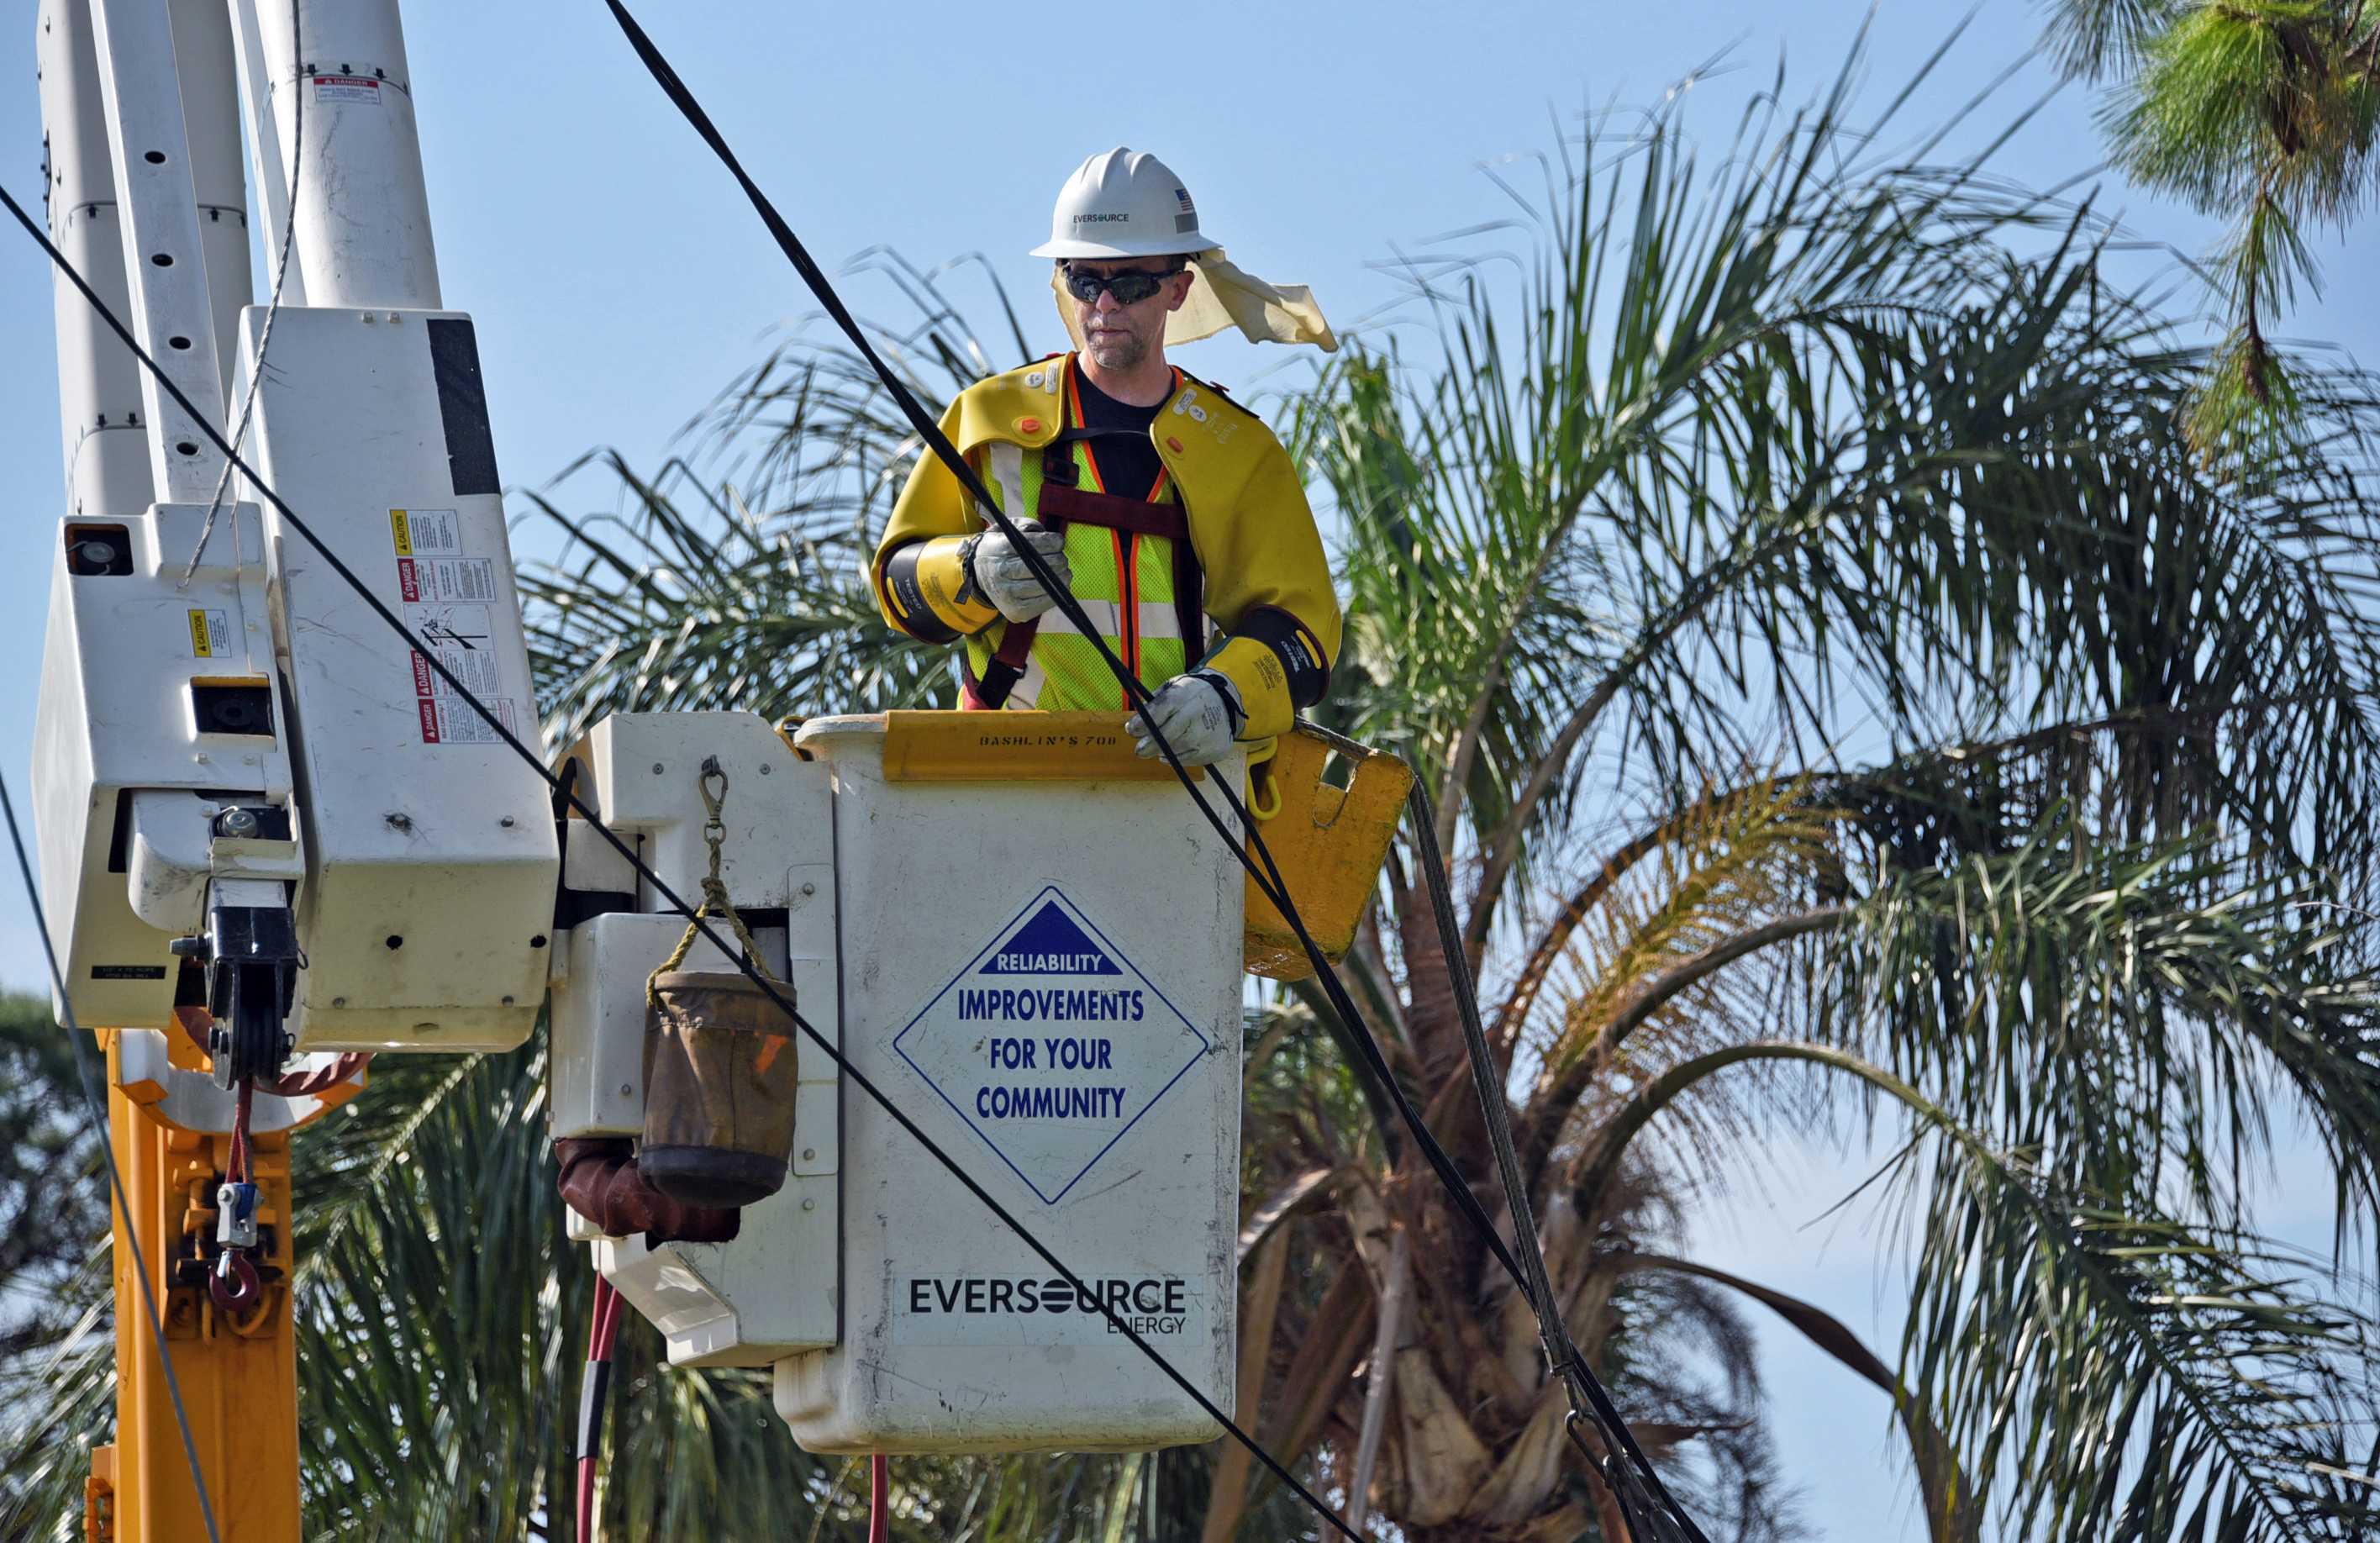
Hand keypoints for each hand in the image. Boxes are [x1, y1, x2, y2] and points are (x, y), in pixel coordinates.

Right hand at [962, 522, 1071, 622]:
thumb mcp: (1008, 530)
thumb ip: (1026, 526)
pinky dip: (1056, 594)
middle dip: (1058, 561)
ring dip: (1061, 578)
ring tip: (1064, 572)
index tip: (1059, 541)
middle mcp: (999, 573)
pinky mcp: (1015, 612)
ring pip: (1044, 586)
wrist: (981, 575)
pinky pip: (1043, 604)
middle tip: (1062, 558)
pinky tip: (1058, 586)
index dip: (1050, 542)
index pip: (1029, 545)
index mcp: (997, 550)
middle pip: (1039, 567)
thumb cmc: (1001, 549)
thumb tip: (1042, 533)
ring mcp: (1006, 595)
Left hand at [1126, 670, 1243, 766]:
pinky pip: (1190, 759)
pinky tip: (1176, 749)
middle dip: (1151, 745)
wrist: (1227, 701)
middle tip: (1140, 750)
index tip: (1132, 730)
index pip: (1161, 710)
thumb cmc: (1192, 695)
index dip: (1143, 723)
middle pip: (1169, 735)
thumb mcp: (1174, 688)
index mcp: (1185, 693)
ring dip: (1164, 751)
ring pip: (1178, 750)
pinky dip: (1179, 757)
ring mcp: (1210, 733)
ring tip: (1159, 748)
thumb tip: (1135, 725)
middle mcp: (1199, 713)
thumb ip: (1155, 704)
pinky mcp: (1216, 749)